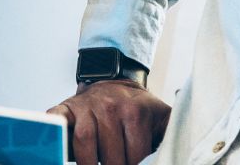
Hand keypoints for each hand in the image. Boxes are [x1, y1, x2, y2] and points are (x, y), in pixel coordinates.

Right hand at [48, 81, 170, 164]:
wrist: (114, 82)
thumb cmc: (138, 111)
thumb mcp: (161, 119)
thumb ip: (172, 133)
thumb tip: (184, 152)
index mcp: (135, 112)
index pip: (134, 156)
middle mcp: (110, 106)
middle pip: (109, 154)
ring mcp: (86, 105)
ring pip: (84, 142)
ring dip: (87, 163)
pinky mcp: (67, 106)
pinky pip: (56, 120)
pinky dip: (54, 133)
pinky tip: (58, 149)